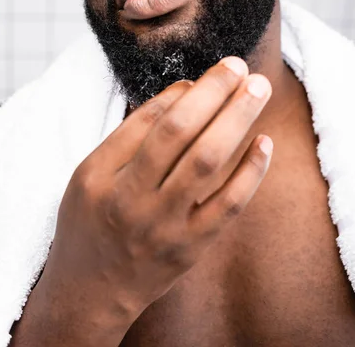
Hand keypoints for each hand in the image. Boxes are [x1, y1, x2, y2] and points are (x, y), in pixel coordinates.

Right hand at [38, 57, 271, 333]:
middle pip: (179, 133)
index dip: (181, 92)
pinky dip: (251, 171)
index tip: (203, 74)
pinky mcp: (192, 247)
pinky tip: (264, 142)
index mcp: (101, 174)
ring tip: (258, 89)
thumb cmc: (90, 221)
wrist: (92, 290)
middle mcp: (132, 199)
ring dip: (237, 119)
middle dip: (213, 92)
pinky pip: (229, 206)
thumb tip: (184, 91)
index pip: (146, 120)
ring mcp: (165, 225)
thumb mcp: (90, 174)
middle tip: (239, 65)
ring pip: (208, 162)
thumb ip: (130, 134)